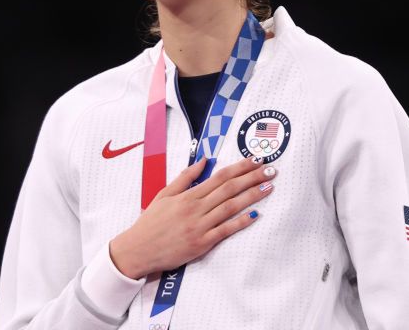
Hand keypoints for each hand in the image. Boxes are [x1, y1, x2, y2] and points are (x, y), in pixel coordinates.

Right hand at [109, 156, 276, 278]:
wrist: (138, 250)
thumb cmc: (150, 222)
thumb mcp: (164, 194)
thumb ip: (185, 178)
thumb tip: (203, 160)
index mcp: (187, 195)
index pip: (219, 176)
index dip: (239, 167)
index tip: (255, 160)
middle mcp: (195, 208)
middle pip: (229, 189)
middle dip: (252, 177)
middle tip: (271, 170)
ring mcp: (199, 226)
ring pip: (230, 207)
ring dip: (251, 196)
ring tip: (268, 187)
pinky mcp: (201, 244)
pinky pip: (225, 231)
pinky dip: (240, 222)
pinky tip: (255, 215)